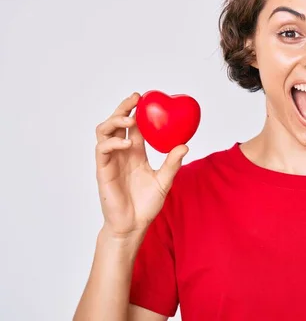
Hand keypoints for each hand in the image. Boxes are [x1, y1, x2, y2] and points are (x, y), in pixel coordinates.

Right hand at [95, 92, 188, 237]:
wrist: (133, 225)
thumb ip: (172, 164)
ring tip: (130, 119)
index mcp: (136, 152)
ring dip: (115, 120)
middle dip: (124, 108)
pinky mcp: (103, 170)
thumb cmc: (147, 204)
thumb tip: (185, 146)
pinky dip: (113, 142)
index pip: (134, 126)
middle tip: (136, 98)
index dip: (138, 111)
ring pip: (104, 131)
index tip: (146, 98)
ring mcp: (111, 160)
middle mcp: (122, 153)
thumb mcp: (164, 181)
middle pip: (117, 123)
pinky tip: (127, 142)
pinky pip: (102, 149)